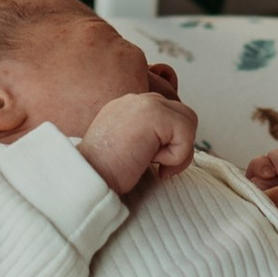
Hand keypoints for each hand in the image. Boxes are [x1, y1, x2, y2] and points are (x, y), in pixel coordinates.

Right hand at [79, 89, 199, 197]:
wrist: (88, 177)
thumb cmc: (104, 173)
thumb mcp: (128, 148)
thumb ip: (148, 137)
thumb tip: (174, 141)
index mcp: (128, 107)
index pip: (168, 114)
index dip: (170, 141)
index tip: (151, 162)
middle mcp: (136, 99)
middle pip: (183, 115)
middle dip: (179, 145)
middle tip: (158, 167)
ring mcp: (145, 103)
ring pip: (189, 122)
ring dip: (177, 151)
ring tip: (153, 163)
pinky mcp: (154, 114)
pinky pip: (186, 132)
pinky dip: (176, 156)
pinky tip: (151, 162)